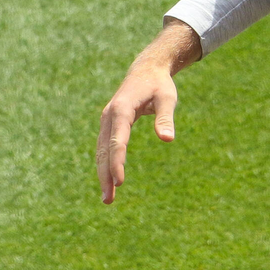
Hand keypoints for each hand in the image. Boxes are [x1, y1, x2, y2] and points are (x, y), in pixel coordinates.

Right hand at [96, 19, 198, 203]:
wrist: (146, 70)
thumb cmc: (159, 84)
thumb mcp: (167, 98)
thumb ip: (166, 118)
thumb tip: (168, 139)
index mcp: (122, 109)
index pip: (118, 140)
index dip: (118, 162)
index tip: (120, 181)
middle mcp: (109, 116)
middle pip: (104, 150)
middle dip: (106, 175)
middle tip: (109, 199)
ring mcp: (107, 120)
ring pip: (102, 151)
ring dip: (103, 174)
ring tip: (108, 198)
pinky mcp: (109, 124)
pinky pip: (105, 147)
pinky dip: (106, 164)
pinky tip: (110, 180)